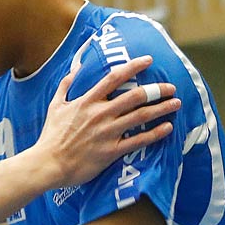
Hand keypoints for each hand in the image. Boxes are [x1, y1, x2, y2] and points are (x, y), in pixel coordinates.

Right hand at [37, 54, 179, 187]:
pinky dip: (155, 134)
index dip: (134, 66)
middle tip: (171, 87)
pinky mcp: (111, 151)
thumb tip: (76, 67)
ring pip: (141, 116)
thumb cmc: (51, 136)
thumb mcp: (55, 105)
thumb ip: (66, 84)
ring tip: (176, 103)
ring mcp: (107, 133)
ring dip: (161, 109)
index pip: (114, 77)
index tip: (149, 60)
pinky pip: (138, 141)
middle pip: (135, 96)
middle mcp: (100, 113)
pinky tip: (167, 128)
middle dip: (157, 90)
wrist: (48, 163)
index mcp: (87, 100)